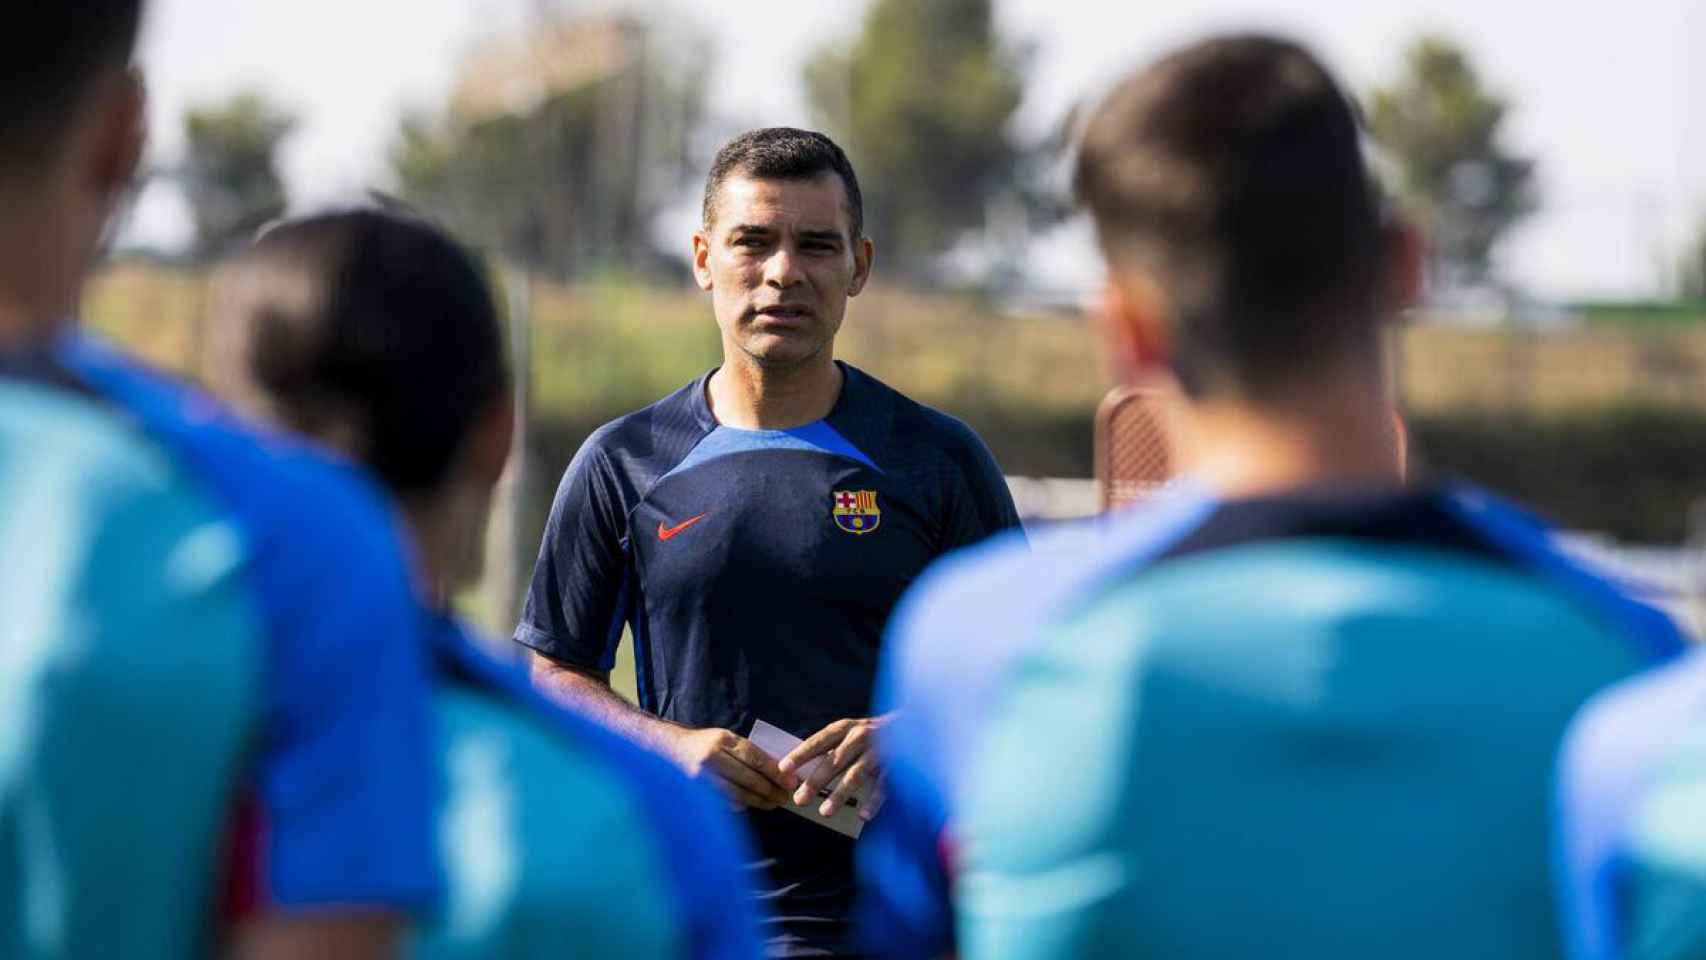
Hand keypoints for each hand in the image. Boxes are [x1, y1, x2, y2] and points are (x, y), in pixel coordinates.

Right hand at [665, 726, 796, 810]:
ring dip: (759, 801)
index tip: (791, 782)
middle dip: (771, 790)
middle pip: (749, 778)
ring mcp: (702, 776)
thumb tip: (778, 770)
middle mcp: (712, 757)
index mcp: (723, 739)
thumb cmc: (703, 744)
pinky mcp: (696, 792)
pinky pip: (724, 802)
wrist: (668, 749)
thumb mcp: (725, 739)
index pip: (755, 757)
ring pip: (738, 794)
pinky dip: (741, 805)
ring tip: (773, 803)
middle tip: (785, 797)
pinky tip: (752, 805)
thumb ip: (747, 752)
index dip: (775, 772)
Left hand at [778, 715, 892, 820]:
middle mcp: (861, 736)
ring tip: (825, 812)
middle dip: (816, 781)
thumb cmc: (871, 735)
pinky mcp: (896, 766)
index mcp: (845, 728)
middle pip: (835, 760)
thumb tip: (799, 770)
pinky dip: (873, 801)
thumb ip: (830, 749)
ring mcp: (879, 751)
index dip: (801, 754)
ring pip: (856, 775)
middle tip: (799, 799)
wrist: (913, 725)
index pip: (819, 741)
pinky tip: (863, 816)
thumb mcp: (849, 733)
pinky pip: (883, 786)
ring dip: (840, 794)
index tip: (783, 768)